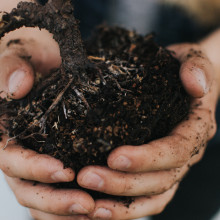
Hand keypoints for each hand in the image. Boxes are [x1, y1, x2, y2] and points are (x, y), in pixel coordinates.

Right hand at [0, 30, 94, 217]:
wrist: (44, 61)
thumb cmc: (29, 58)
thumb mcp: (18, 55)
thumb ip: (11, 68)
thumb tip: (17, 88)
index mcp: (6, 133)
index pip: (11, 160)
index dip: (34, 169)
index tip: (63, 170)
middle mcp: (20, 153)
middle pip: (29, 189)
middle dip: (56, 201)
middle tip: (88, 205)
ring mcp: (38, 161)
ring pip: (45, 199)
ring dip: (68, 212)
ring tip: (97, 212)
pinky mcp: (59, 161)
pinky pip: (62, 192)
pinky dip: (74, 208)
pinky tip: (99, 208)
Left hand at [76, 43, 217, 219]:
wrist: (184, 80)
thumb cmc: (182, 69)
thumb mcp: (191, 59)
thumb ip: (196, 67)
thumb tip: (195, 86)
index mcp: (194, 128)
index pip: (175, 150)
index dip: (147, 158)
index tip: (114, 156)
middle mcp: (186, 153)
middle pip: (160, 180)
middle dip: (123, 183)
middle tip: (87, 177)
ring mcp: (173, 166)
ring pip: (153, 196)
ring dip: (122, 204)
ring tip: (90, 205)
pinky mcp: (158, 170)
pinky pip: (146, 197)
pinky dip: (125, 208)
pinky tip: (100, 208)